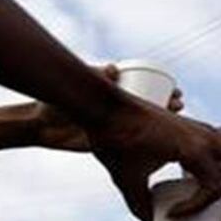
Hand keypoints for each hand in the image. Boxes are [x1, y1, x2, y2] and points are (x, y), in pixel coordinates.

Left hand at [33, 64, 183, 152]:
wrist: (41, 126)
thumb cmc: (56, 102)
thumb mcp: (79, 87)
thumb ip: (94, 75)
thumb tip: (113, 69)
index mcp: (117, 94)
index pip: (148, 90)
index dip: (165, 90)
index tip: (177, 92)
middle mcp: (120, 111)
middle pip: (153, 108)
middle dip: (171, 107)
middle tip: (180, 107)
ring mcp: (118, 129)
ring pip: (149, 129)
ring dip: (167, 127)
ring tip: (180, 127)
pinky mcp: (113, 147)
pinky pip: (137, 148)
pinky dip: (154, 149)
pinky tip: (169, 151)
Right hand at [87, 96, 220, 220]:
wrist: (99, 113)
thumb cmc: (116, 143)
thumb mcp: (134, 182)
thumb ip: (146, 205)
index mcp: (210, 147)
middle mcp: (216, 142)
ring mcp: (209, 142)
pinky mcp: (194, 148)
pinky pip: (213, 186)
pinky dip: (200, 205)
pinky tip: (176, 215)